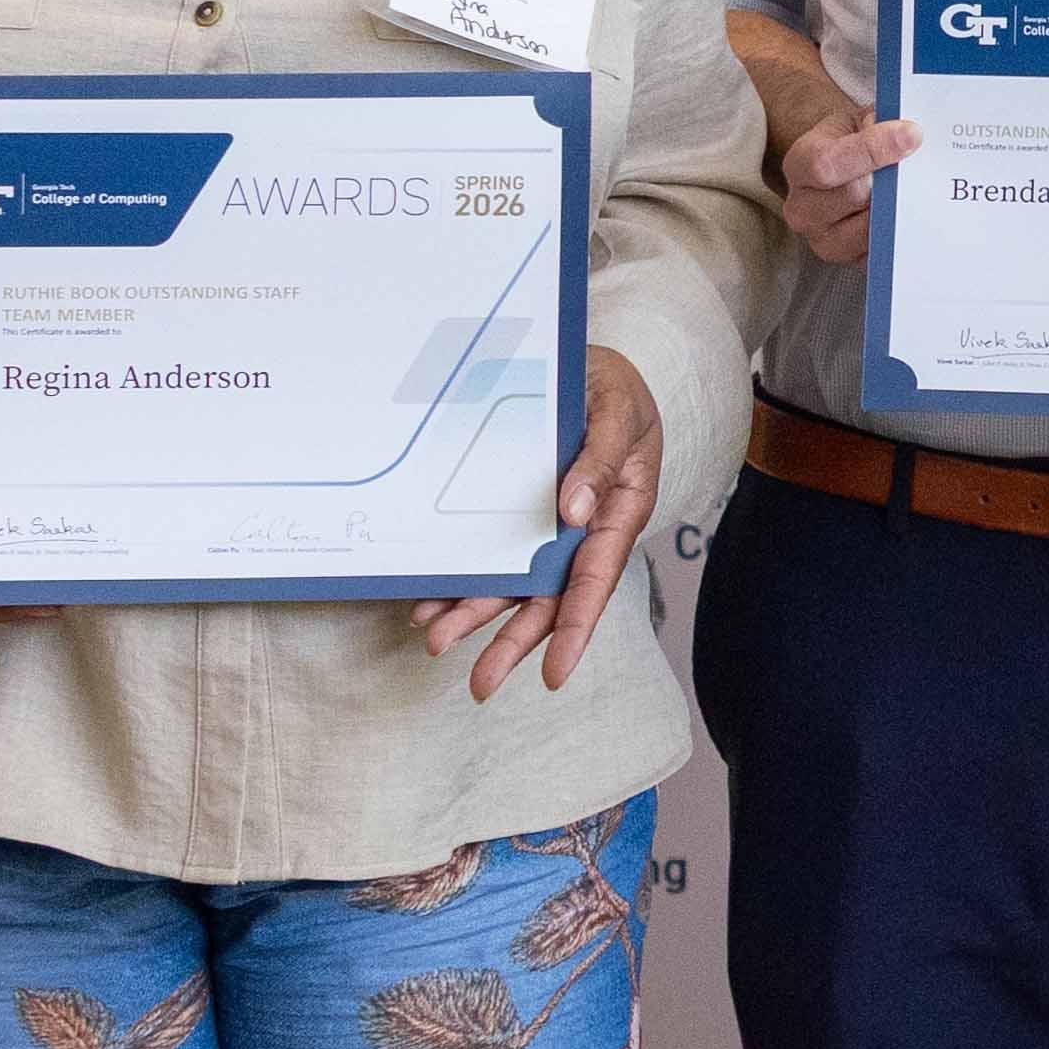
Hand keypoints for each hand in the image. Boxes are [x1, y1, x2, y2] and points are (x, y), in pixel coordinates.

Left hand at [421, 349, 669, 699]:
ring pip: (513, 583)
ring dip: (475, 614)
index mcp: (618, 512)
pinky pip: (490, 554)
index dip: (575, 629)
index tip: (555, 674)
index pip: (595, 580)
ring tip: (435, 639)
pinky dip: (460, 578)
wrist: (590, 364)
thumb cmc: (615, 389)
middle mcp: (581, 530)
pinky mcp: (520, 515)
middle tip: (480, 684)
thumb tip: (572, 511)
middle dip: (513, 643)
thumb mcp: (620, 411)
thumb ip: (601, 459)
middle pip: (549, 598)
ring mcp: (548, 526)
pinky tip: (428, 599)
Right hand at [772, 102, 919, 265]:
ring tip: (914, 188)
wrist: (846, 171)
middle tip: (918, 162)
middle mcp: (802, 209)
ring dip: (898, 207)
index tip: (911, 135)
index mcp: (800, 165)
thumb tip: (907, 133)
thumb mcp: (859, 120)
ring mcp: (824, 241)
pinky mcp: (851, 262)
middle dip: (890, 179)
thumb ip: (878, 121)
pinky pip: (883, 254)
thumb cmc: (854, 142)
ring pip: (870, 228)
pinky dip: (903, 234)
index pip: (828, 163)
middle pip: (853, 196)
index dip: (873, 149)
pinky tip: (916, 213)